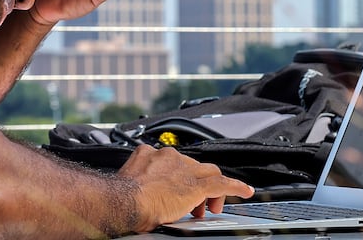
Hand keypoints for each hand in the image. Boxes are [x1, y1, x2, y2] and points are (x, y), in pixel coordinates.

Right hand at [118, 144, 254, 231]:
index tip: (177, 189)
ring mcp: (184, 170)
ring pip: (208, 173)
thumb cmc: (118, 198)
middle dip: (197, 184)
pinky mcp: (196, 186)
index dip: (180, 177)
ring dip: (212, 190)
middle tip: (196, 205)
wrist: (123, 202)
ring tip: (212, 207)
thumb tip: (137, 196)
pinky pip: (222, 184)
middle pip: (194, 166)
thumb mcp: (127, 183)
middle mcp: (169, 157)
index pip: (174, 162)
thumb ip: (138, 183)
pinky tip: (245, 191)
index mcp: (149, 154)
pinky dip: (235, 187)